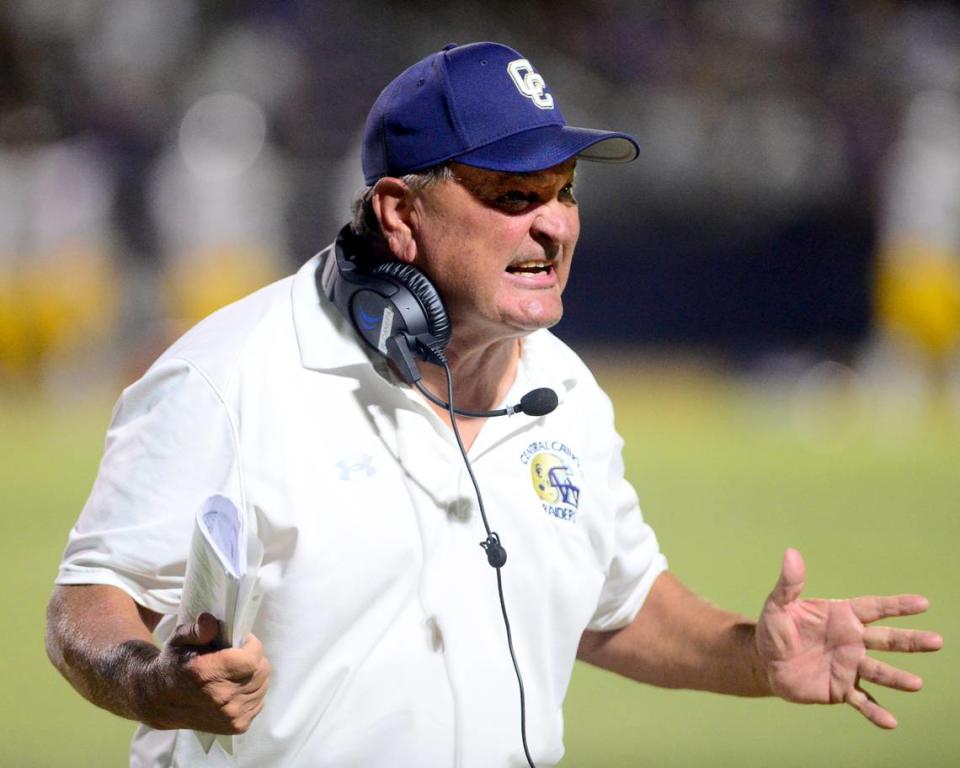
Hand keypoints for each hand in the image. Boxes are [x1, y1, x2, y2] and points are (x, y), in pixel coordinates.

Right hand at [137, 613, 270, 733]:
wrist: (160, 701)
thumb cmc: (174, 664)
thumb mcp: (180, 640)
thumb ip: (198, 630)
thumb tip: (211, 621)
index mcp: (208, 674)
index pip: (252, 658)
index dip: (251, 645)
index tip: (241, 641)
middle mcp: (221, 698)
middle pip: (261, 671)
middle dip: (254, 658)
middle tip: (238, 655)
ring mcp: (230, 715)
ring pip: (262, 686)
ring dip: (254, 676)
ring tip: (236, 672)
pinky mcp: (236, 726)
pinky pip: (259, 701)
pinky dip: (252, 692)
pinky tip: (235, 687)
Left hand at [755, 548, 941, 727]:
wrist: (765, 662)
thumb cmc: (774, 629)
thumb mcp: (778, 604)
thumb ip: (789, 583)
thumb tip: (791, 553)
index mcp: (842, 616)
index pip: (874, 608)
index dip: (897, 606)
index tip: (923, 603)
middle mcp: (852, 641)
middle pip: (887, 640)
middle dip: (911, 641)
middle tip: (937, 642)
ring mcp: (850, 666)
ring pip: (879, 671)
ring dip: (897, 678)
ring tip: (916, 683)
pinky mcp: (841, 690)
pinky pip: (862, 701)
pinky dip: (875, 711)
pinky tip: (890, 722)